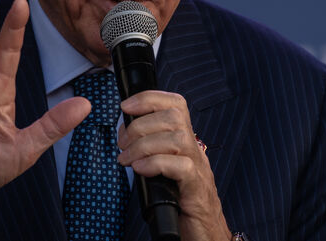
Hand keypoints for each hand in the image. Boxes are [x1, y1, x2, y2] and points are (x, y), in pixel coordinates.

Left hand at [117, 91, 231, 240]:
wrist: (203, 234)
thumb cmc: (178, 202)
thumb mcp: (162, 169)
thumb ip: (150, 150)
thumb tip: (124, 134)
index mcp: (185, 142)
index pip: (175, 104)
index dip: (150, 98)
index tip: (126, 106)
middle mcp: (195, 150)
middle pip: (175, 116)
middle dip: (141, 124)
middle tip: (122, 143)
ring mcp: (199, 169)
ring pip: (177, 138)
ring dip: (144, 144)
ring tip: (126, 159)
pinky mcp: (196, 189)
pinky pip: (181, 166)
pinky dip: (155, 163)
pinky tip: (140, 170)